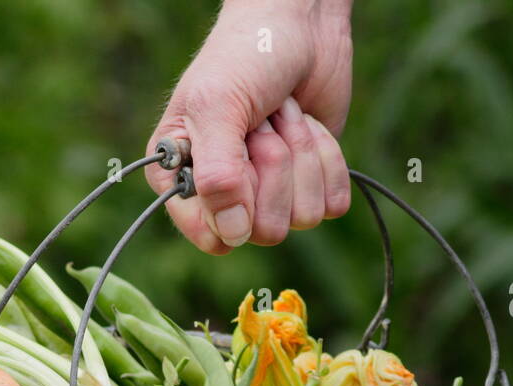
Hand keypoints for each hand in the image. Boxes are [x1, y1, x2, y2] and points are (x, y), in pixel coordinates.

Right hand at [146, 0, 353, 253]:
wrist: (301, 23)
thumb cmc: (244, 56)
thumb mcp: (218, 108)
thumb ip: (217, 175)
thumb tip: (232, 236)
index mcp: (181, 180)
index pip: (209, 233)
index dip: (232, 202)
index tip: (237, 153)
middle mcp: (224, 196)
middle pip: (262, 228)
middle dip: (272, 166)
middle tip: (262, 122)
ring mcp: (270, 193)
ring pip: (301, 217)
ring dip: (301, 156)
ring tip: (284, 116)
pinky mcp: (310, 183)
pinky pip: (331, 204)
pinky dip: (328, 158)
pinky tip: (309, 124)